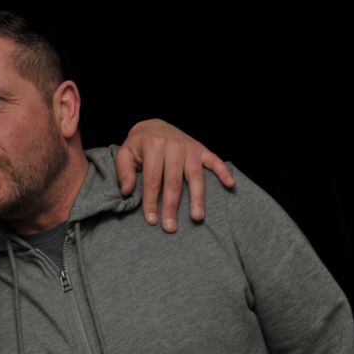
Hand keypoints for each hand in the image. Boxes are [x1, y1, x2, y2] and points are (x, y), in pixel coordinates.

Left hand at [115, 119, 235, 232]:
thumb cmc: (138, 144)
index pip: (153, 180)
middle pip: (174, 182)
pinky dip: (224, 171)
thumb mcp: (124, 153)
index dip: (152, 201)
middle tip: (171, 227)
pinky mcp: (201, 149)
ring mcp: (190, 148)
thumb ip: (124, 171)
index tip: (151, 220)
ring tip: (197, 217)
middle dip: (172, 206)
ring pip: (195, 176)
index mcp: (154, 146)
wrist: (154, 125)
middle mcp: (174, 146)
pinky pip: (215, 160)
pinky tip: (230, 184)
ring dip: (197, 197)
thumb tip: (128, 191)